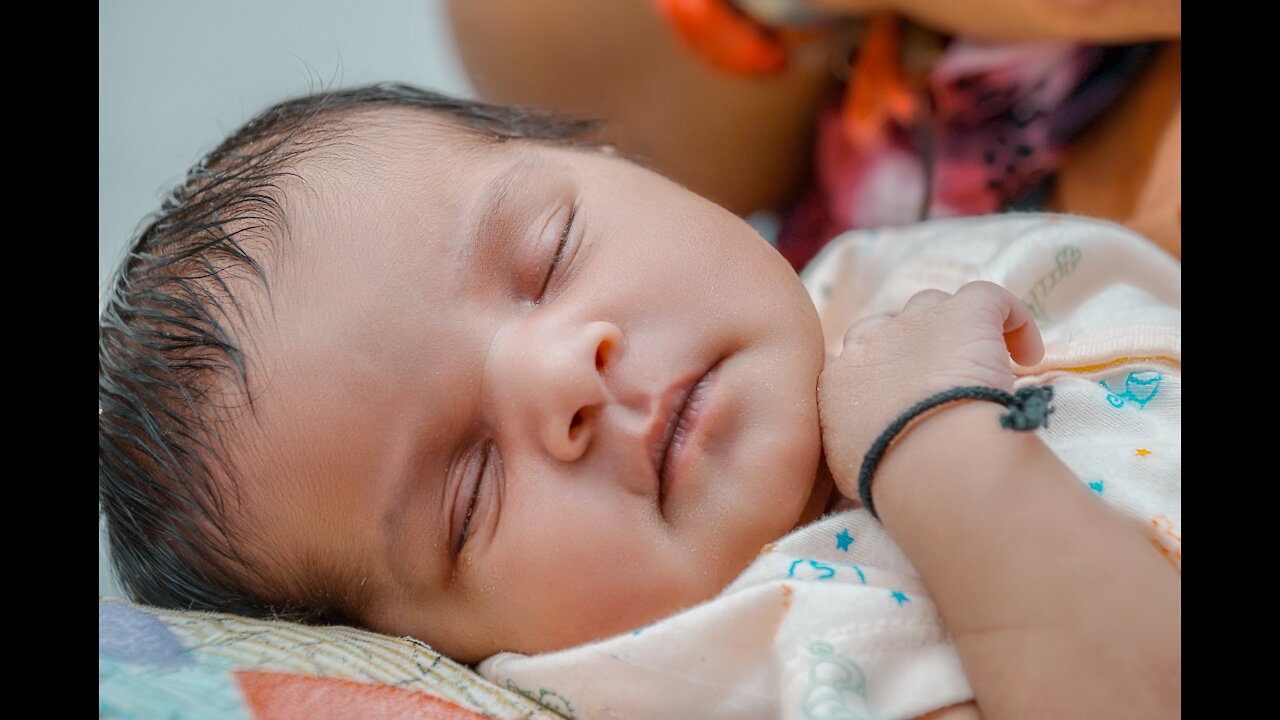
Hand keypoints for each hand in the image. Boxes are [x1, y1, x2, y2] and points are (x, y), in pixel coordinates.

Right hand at [818, 281, 1043, 498]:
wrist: (928, 458)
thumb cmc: (890, 477)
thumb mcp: (850, 470)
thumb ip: (853, 448)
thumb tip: (866, 454)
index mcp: (838, 380)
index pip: (857, 360)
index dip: (886, 374)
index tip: (910, 400)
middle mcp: (870, 341)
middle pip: (893, 326)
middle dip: (916, 345)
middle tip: (944, 382)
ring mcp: (917, 322)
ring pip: (937, 305)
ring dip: (956, 329)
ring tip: (985, 365)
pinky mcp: (965, 313)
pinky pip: (990, 297)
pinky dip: (1011, 317)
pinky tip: (1028, 352)